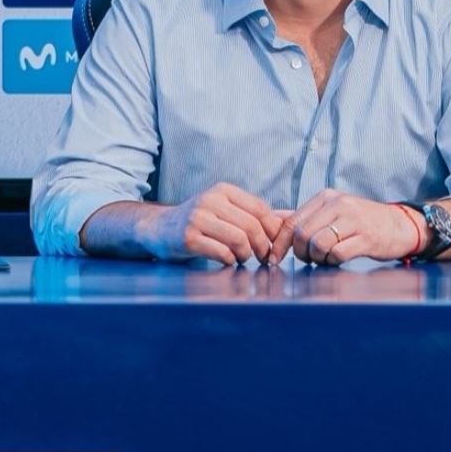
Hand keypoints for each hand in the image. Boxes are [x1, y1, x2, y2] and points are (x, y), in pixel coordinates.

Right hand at [138, 183, 283, 265]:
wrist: (158, 228)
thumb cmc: (199, 222)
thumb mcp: (226, 210)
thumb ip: (257, 214)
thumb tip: (292, 218)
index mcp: (223, 190)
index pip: (260, 208)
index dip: (273, 230)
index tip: (275, 245)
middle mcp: (209, 200)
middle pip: (252, 226)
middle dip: (263, 247)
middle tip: (263, 258)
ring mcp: (197, 219)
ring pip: (239, 240)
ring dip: (246, 255)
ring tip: (243, 258)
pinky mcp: (188, 238)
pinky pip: (222, 253)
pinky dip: (230, 261)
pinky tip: (227, 261)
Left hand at [272, 189, 422, 265]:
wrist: (400, 225)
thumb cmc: (361, 222)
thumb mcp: (332, 212)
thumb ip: (303, 216)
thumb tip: (271, 218)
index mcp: (326, 197)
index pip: (292, 221)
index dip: (279, 243)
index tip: (273, 258)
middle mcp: (338, 204)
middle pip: (302, 235)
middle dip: (300, 253)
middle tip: (309, 259)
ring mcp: (353, 220)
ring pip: (318, 244)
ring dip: (318, 258)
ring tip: (326, 258)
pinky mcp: (367, 237)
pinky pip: (338, 254)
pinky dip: (334, 261)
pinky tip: (339, 259)